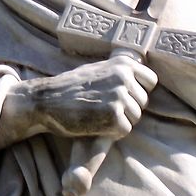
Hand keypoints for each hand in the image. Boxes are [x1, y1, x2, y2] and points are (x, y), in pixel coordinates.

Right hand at [0, 56, 156, 147]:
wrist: (46, 100)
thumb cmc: (70, 86)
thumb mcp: (96, 69)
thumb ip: (118, 71)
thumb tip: (140, 70)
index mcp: (122, 64)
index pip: (150, 80)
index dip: (137, 90)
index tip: (121, 94)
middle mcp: (124, 77)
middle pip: (143, 101)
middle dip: (127, 107)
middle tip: (101, 105)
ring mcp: (119, 96)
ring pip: (135, 117)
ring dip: (119, 120)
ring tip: (96, 113)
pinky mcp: (114, 117)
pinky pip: (125, 130)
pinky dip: (111, 131)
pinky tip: (94, 122)